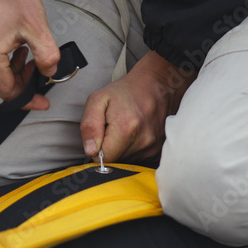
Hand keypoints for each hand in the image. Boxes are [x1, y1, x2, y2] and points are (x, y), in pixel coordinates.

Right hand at [0, 0, 59, 109]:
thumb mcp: (38, 27)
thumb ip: (47, 56)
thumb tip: (49, 73)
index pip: (7, 92)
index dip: (28, 98)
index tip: (43, 99)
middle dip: (21, 86)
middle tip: (38, 73)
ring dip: (11, 75)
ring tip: (27, 57)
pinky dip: (0, 65)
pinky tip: (14, 51)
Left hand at [80, 51, 196, 162]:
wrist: (155, 85)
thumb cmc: (125, 92)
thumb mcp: (98, 100)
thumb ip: (89, 125)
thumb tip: (90, 150)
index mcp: (126, 128)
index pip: (104, 158)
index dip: (97, 149)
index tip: (101, 135)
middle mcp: (143, 140)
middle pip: (116, 161)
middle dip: (110, 148)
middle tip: (113, 128)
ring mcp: (153, 147)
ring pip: (126, 160)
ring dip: (121, 148)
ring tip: (125, 128)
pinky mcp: (157, 150)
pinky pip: (137, 158)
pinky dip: (132, 149)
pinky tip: (135, 133)